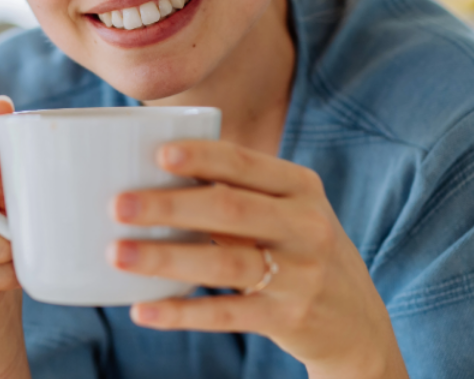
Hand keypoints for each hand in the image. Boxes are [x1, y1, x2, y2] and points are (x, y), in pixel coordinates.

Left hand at [107, 140, 408, 378]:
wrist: (356, 320)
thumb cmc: (299, 249)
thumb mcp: (288, 211)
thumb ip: (238, 191)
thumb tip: (151, 168)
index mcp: (300, 187)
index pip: (246, 164)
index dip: (203, 157)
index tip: (158, 153)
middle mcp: (306, 226)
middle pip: (230, 209)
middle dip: (170, 205)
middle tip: (118, 204)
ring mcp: (301, 274)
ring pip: (224, 262)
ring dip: (166, 258)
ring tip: (117, 254)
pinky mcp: (289, 318)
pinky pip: (227, 314)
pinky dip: (182, 312)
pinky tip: (143, 310)